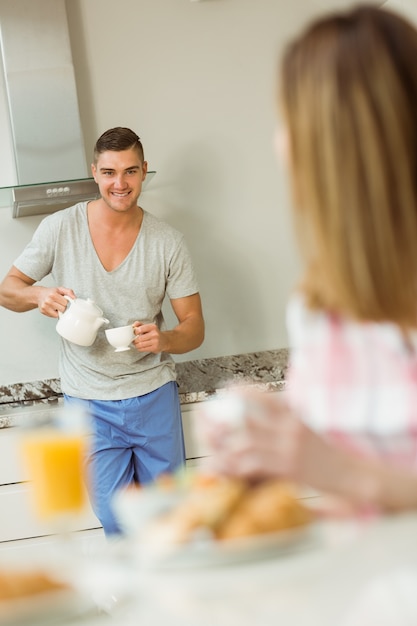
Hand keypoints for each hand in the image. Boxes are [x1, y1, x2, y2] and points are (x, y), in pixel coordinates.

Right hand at [37, 287, 75, 317]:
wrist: (39, 294)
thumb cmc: (51, 292)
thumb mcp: (60, 289)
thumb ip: (69, 292)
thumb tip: (74, 298)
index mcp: (53, 294)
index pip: (65, 302)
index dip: (65, 301)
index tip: (62, 299)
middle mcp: (48, 301)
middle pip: (63, 309)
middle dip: (62, 306)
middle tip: (58, 303)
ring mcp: (45, 307)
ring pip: (59, 313)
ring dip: (59, 310)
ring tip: (55, 305)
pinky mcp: (43, 311)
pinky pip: (54, 316)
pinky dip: (55, 313)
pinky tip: (52, 308)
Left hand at [132, 321, 165, 352]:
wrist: (164, 340)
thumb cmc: (154, 333)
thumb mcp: (148, 327)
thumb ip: (140, 324)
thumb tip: (133, 325)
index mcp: (152, 327)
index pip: (140, 329)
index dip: (135, 332)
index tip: (135, 333)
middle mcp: (155, 334)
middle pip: (139, 338)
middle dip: (135, 340)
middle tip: (134, 340)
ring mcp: (155, 341)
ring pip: (140, 345)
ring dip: (136, 345)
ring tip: (137, 344)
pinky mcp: (154, 348)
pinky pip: (143, 349)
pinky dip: (139, 348)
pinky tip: (141, 347)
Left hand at [198, 388, 339, 487]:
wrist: (351, 474)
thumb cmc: (325, 452)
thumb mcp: (305, 426)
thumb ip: (283, 418)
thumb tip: (256, 412)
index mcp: (293, 412)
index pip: (261, 395)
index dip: (239, 392)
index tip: (224, 391)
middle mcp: (290, 425)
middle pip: (246, 418)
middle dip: (222, 422)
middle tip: (207, 427)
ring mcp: (289, 446)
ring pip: (246, 442)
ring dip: (226, 447)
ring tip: (213, 451)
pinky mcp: (289, 468)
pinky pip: (254, 463)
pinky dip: (237, 467)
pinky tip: (228, 469)